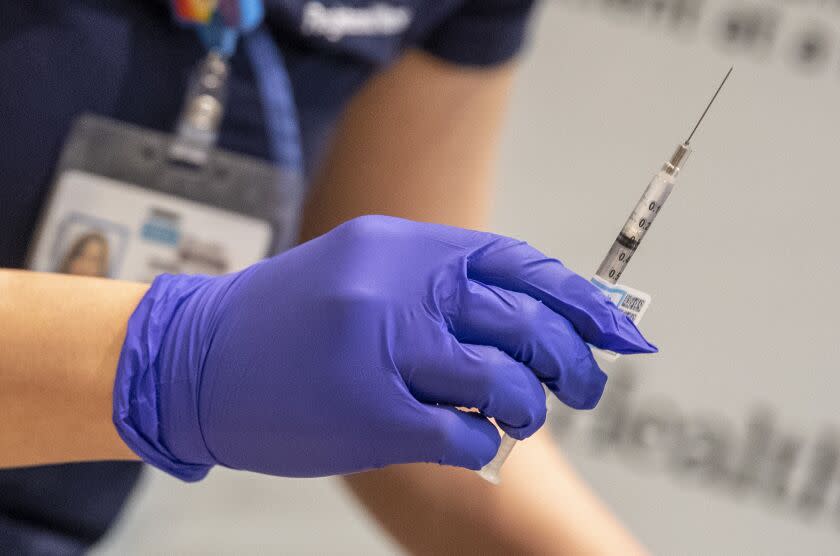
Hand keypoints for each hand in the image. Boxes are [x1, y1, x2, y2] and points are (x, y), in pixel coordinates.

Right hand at [113, 215, 654, 479]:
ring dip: (531, 405)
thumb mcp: (364, 270)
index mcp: (402, 247)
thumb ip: (441, 286)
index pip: (518, 264)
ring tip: (525, 413)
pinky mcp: (369, 415)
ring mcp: (382, 351)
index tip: (620, 328)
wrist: (193, 357)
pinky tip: (473, 441)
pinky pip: (464, 435)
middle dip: (575, 359)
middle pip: (525, 322)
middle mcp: (397, 289)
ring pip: (504, 382)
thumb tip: (529, 313)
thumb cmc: (286, 318)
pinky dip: (485, 445)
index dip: (580, 298)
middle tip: (586, 385)